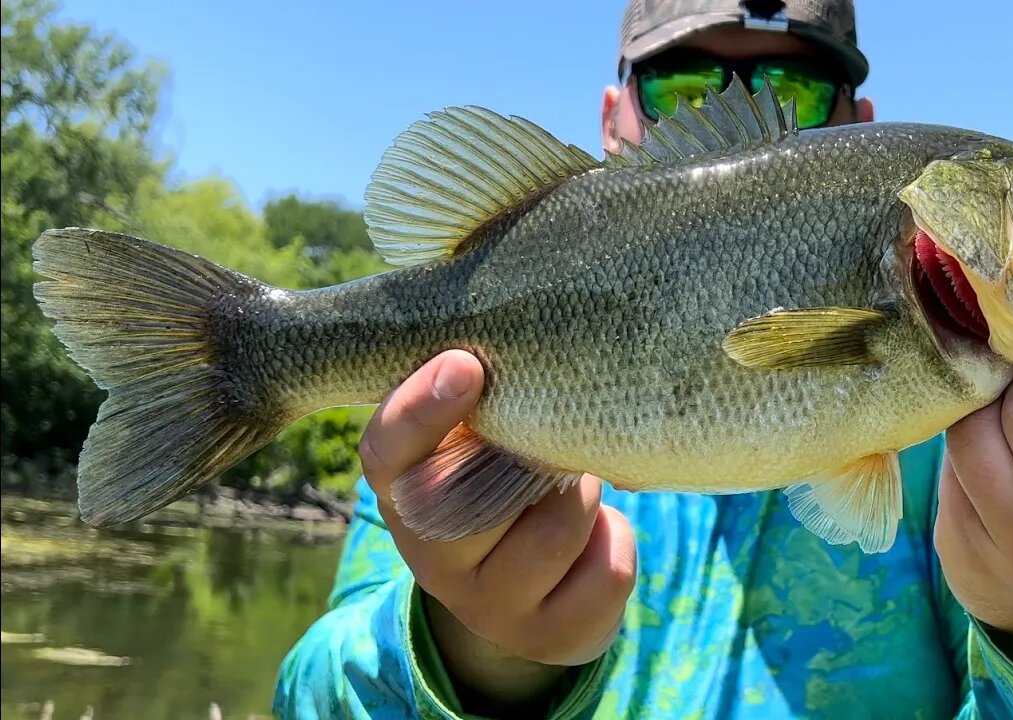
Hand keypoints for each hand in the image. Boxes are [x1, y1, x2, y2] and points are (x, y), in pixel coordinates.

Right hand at [358, 350, 636, 714]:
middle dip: (532, 456)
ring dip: (583, 492)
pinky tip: (597, 533)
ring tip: (576, 482)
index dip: (420, 410)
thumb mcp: (478, 439)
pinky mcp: (552, 638)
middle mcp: (434, 560)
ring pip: (554, 531)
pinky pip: (607, 570)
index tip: (465, 363)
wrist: (531, 593)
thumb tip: (518, 320)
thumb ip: (482, 395)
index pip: (387, 454)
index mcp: (404, 493)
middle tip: (556, 434)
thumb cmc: (504, 480)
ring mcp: (491, 608)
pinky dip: (616, 538)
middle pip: (476, 499)